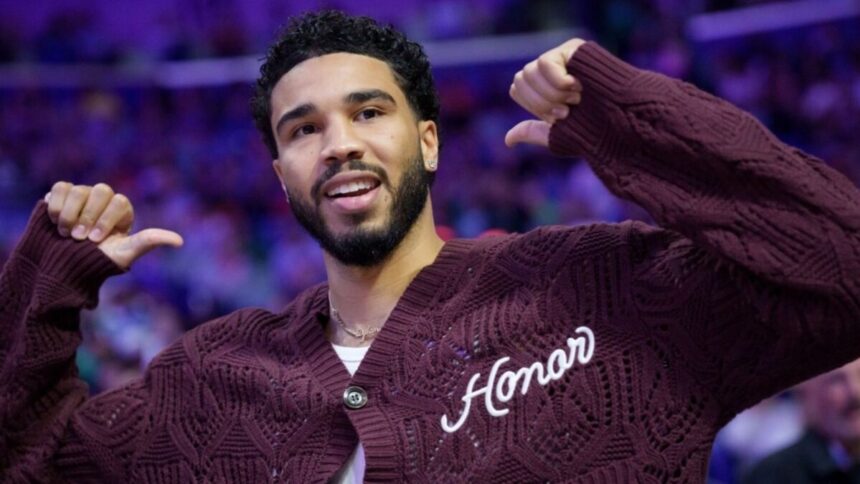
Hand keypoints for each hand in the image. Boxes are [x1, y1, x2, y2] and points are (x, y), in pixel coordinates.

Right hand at [45, 182, 182, 268]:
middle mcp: (103, 199)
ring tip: (66, 233)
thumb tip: (180, 241)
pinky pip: (60, 188)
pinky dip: (56, 205)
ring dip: (69, 214)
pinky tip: (55, 222)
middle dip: (88, 216)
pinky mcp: (61, 195)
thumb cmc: (97, 260)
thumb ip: (148, 242)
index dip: (106, 220)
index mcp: (122, 210)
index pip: (120, 202)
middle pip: (101, 191)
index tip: (95, 240)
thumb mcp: (124, 254)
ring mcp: (83, 195)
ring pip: (78, 190)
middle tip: (78, 238)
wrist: (63, 265)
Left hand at [505, 38, 585, 147]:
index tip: (558, 116)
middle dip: (542, 102)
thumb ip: (532, 132)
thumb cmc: (594, 131)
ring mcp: (562, 57)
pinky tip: (579, 86)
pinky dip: (558, 82)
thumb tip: (507, 140)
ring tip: (576, 98)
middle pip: (520, 79)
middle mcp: (551, 71)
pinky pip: (544, 63)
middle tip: (568, 109)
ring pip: (530, 71)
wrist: (619, 122)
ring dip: (552, 94)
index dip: (534, 106)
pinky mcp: (573, 48)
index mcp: (545, 89)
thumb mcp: (557, 135)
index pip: (517, 89)